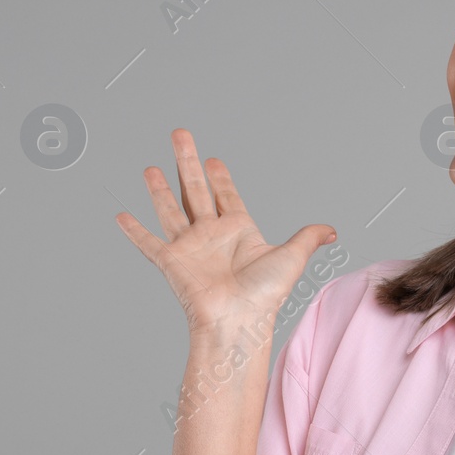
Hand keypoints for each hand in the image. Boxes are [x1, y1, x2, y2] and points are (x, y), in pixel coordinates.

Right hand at [115, 128, 337, 336]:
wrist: (237, 320)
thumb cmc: (264, 296)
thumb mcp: (291, 258)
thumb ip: (308, 238)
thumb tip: (333, 231)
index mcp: (238, 231)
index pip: (226, 196)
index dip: (221, 178)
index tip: (214, 160)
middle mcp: (211, 236)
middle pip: (195, 190)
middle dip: (188, 161)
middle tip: (180, 134)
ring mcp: (189, 248)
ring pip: (170, 209)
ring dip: (159, 189)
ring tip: (150, 167)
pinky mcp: (171, 262)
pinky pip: (148, 243)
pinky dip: (133, 231)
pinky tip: (121, 216)